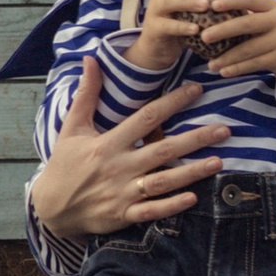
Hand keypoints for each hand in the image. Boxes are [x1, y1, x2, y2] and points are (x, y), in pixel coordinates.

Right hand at [29, 57, 228, 242]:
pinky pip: (152, 211)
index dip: (172, 102)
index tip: (196, 90)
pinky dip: (172, 205)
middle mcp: (119, 166)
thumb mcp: (72, 127)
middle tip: (224, 129)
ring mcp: (123, 193)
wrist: (50, 207)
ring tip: (218, 161)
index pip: (146, 118)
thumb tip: (91, 60)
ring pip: (163, 181)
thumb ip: (86, 94)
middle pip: (163, 150)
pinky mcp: (124, 215)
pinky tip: (194, 197)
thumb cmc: (64, 164)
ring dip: (192, 172)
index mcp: (108, 143)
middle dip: (196, 139)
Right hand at [134, 0, 212, 69]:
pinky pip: (167, 26)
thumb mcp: (188, 7)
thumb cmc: (179, 23)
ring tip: (205, 6)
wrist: (158, 49)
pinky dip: (182, 26)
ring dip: (188, 1)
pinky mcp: (154, 29)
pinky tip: (196, 30)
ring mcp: (154, 11)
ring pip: (167, 0)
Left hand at [198, 0, 275, 93]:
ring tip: (210, 64)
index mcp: (272, 6)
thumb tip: (210, 13)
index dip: (232, 1)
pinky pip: (255, 63)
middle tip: (204, 36)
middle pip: (247, 23)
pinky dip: (238, 68)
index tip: (213, 5)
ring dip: (227, 57)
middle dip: (223, 30)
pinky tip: (224, 71)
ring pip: (249, 48)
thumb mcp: (268, 19)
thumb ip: (247, 15)